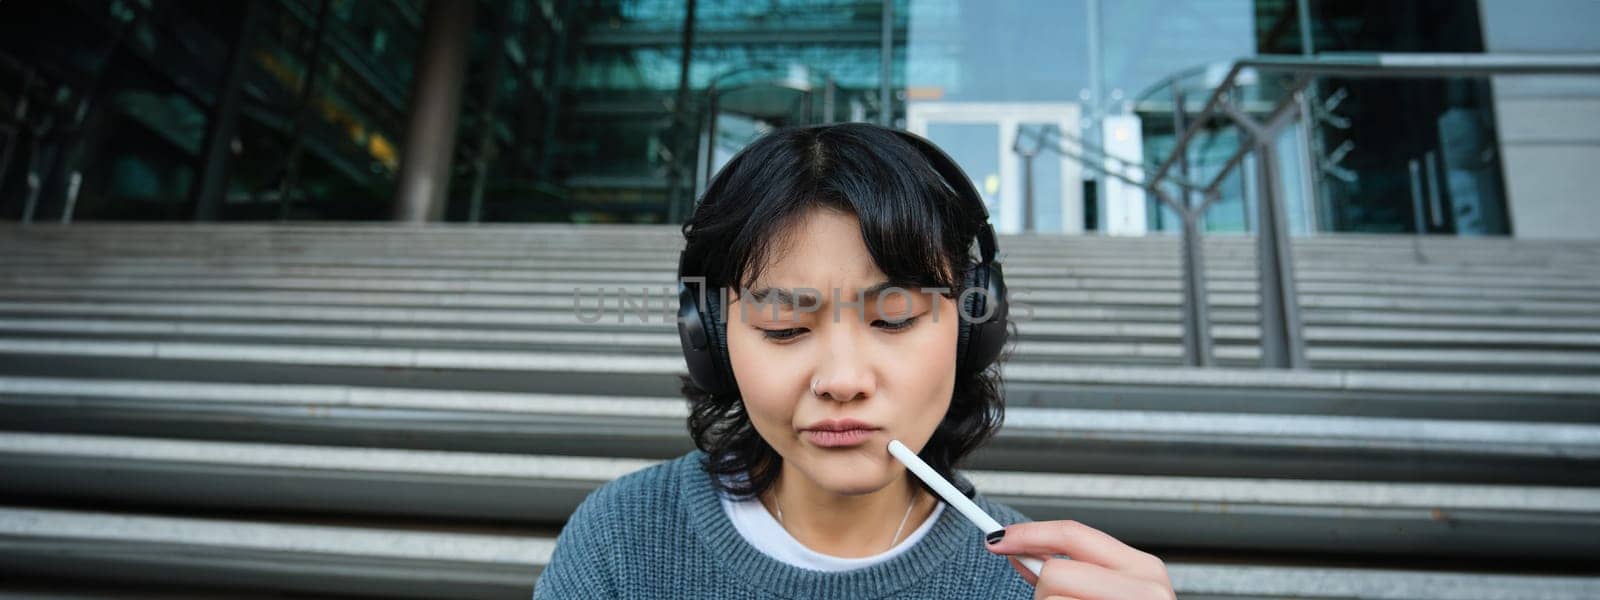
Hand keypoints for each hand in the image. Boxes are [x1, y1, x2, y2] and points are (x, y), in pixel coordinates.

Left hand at [984, 520, 1173, 599]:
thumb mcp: (1104, 591)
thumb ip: (1070, 571)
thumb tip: (1022, 553)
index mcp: (1143, 569)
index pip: (1073, 534)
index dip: (1029, 533)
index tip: (998, 540)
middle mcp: (1144, 591)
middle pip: (1055, 572)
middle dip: (1044, 591)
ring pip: (1051, 599)